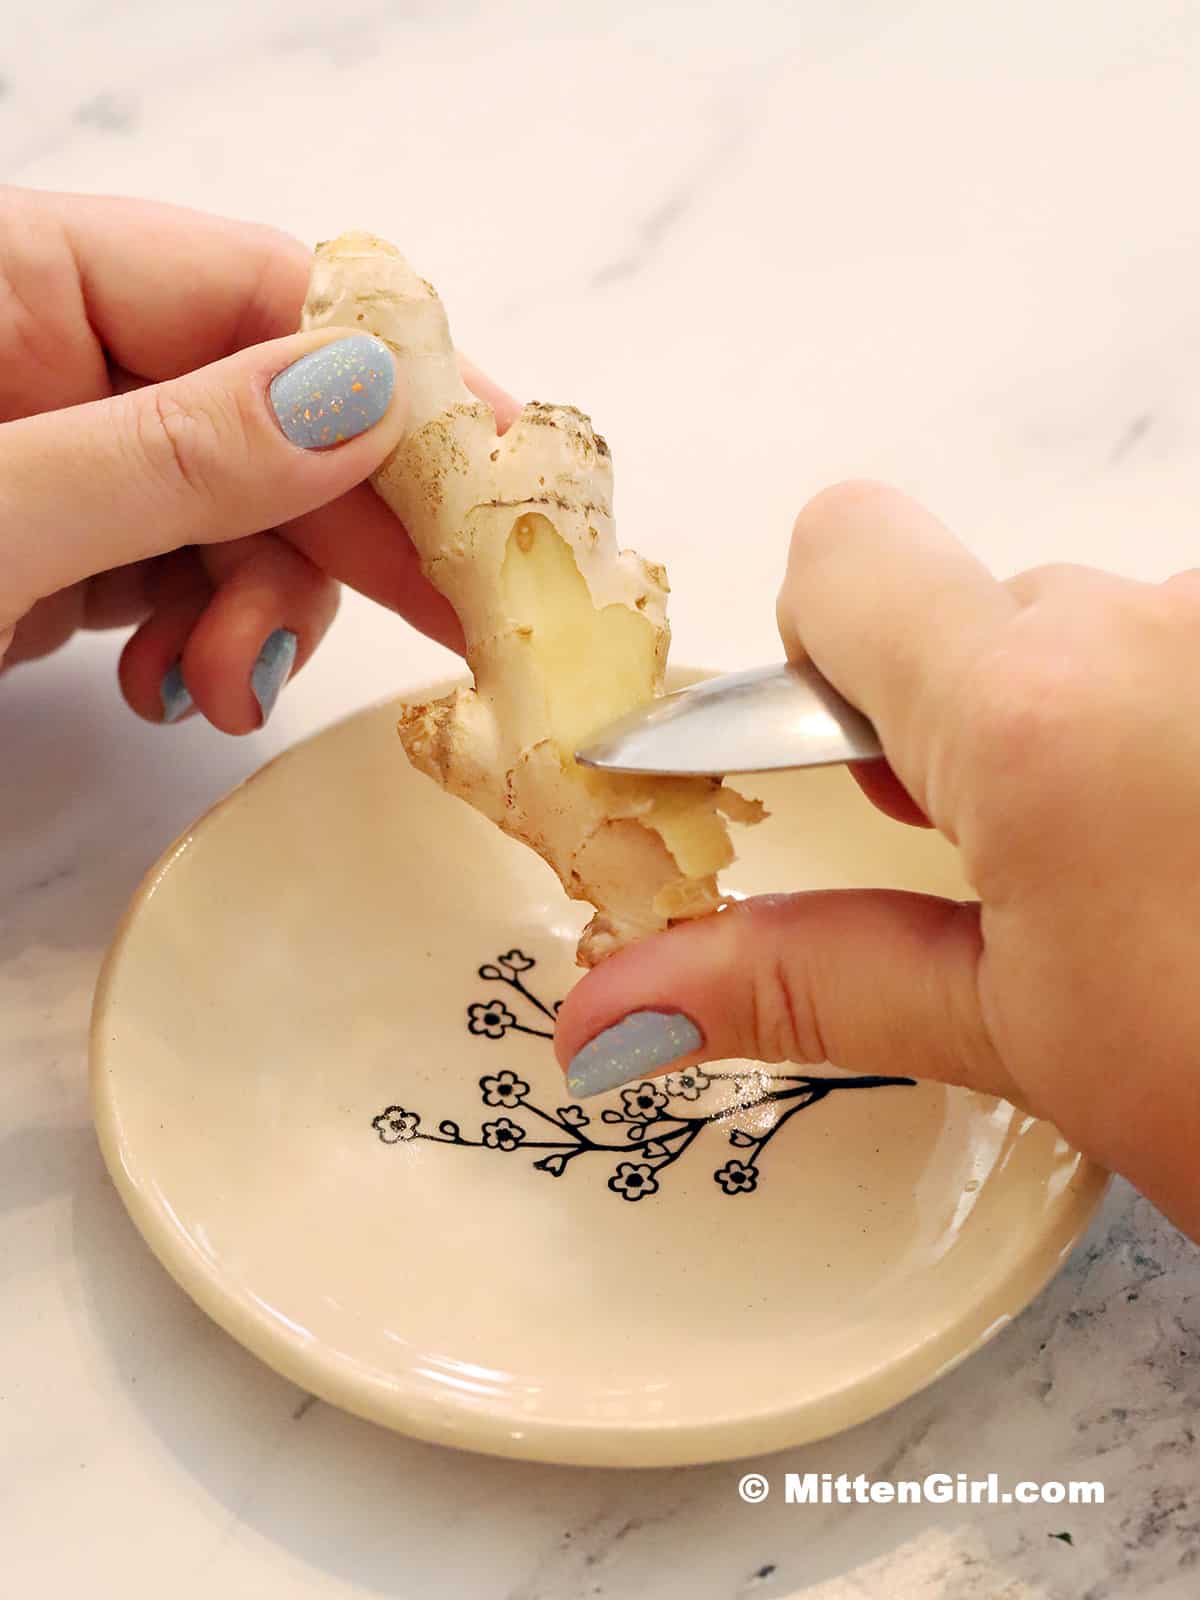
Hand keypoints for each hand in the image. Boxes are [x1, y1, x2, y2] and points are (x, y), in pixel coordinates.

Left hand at [0, 187, 515, 729]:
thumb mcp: (2, 517)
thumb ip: (177, 455)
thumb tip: (368, 397)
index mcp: (27, 279)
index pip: (259, 291)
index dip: (395, 377)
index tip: (500, 474)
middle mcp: (61, 357)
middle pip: (274, 420)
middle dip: (340, 540)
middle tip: (451, 622)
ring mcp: (70, 460)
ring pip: (246, 519)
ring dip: (263, 617)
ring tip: (227, 687)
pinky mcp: (69, 551)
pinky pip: (191, 582)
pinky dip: (209, 645)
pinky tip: (179, 688)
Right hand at [556, 481, 1199, 1240]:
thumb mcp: (1029, 1038)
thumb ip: (806, 978)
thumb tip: (610, 1005)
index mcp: (1031, 707)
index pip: (842, 549)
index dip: (820, 650)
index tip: (855, 771)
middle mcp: (1157, 616)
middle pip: (986, 604)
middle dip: (967, 721)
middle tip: (1023, 876)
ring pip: (1116, 632)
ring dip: (1096, 732)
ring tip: (1160, 881)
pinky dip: (1185, 724)